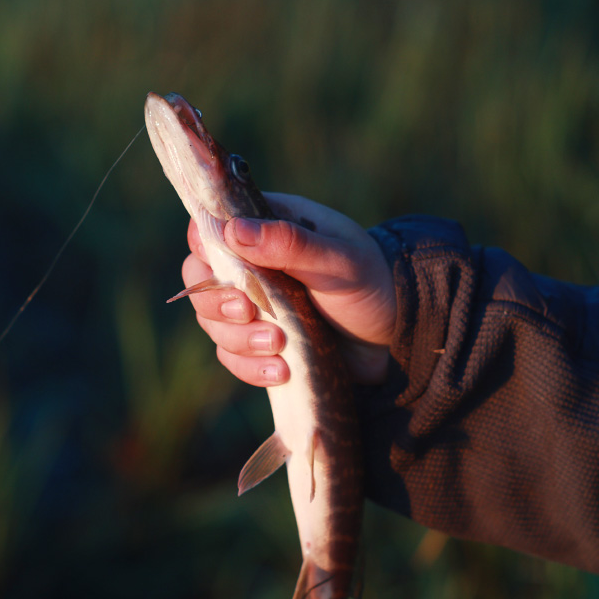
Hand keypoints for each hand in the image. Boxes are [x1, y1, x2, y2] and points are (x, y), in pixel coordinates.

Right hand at [181, 192, 394, 386]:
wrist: (398, 335)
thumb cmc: (372, 282)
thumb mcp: (338, 259)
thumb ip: (290, 244)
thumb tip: (235, 232)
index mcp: (267, 227)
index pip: (210, 227)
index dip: (205, 248)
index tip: (223, 270)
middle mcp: (252, 265)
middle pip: (200, 280)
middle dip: (218, 302)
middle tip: (249, 311)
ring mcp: (255, 306)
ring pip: (212, 323)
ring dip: (238, 339)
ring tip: (279, 345)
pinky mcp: (262, 343)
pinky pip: (232, 356)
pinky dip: (250, 367)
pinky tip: (281, 371)